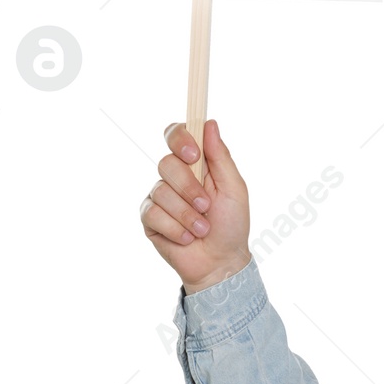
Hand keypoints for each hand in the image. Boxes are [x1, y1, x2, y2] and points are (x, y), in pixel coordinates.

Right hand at [140, 120, 251, 293]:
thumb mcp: (234, 187)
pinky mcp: (149, 219)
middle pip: (167, 163)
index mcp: (197, 163)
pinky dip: (176, 228)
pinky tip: (187, 237)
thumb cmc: (231, 222)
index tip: (193, 154)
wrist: (220, 260)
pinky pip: (153, 214)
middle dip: (189, 187)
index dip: (180, 138)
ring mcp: (160, 197)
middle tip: (206, 205)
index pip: (176, 135)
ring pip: (161, 191)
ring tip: (202, 228)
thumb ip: (220, 156)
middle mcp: (175, 176)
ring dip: (187, 214)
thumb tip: (209, 123)